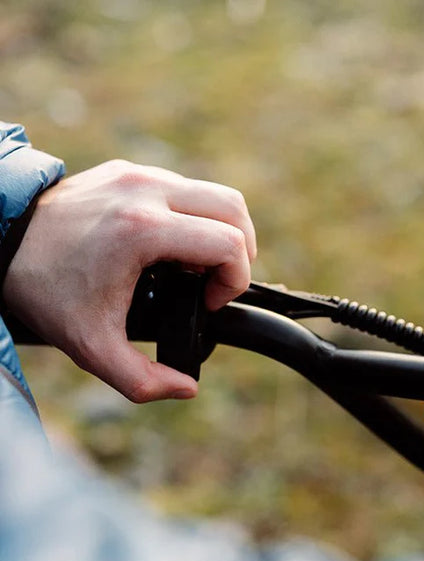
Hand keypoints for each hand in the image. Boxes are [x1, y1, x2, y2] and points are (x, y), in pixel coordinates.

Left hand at [2, 160, 256, 401]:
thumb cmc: (44, 291)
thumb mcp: (91, 346)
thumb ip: (142, 379)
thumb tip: (186, 388)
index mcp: (142, 231)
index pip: (229, 244)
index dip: (234, 280)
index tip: (208, 303)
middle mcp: (146, 192)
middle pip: (233, 209)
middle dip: (241, 251)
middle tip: (217, 283)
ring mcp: (138, 175)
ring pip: (215, 194)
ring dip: (223, 231)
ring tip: (201, 265)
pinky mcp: (129, 171)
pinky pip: (186, 188)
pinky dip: (196, 217)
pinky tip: (174, 246)